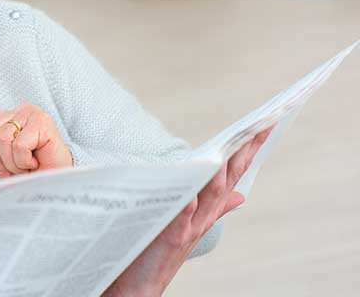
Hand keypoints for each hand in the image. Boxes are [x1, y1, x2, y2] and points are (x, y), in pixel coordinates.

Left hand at [0, 104, 73, 177]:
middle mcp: (20, 110)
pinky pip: (19, 145)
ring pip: (2, 138)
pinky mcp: (43, 122)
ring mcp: (32, 114)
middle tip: (11, 170)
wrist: (57, 182)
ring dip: (12, 162)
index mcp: (9, 115)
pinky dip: (24, 161)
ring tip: (25, 167)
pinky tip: (34, 163)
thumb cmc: (31, 170)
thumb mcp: (1, 155)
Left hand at [103, 126, 272, 296]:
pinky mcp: (167, 241)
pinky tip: (188, 191)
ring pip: (208, 198)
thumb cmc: (158, 253)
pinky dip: (185, 205)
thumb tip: (240, 194)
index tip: (265, 123)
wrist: (137, 289)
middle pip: (226, 179)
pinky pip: (179, 220)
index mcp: (205, 210)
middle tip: (259, 125)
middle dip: (243, 152)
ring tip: (225, 149)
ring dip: (217, 174)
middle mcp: (201, 218)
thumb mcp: (189, 226)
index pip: (232, 173)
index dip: (249, 149)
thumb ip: (214, 208)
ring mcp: (187, 230)